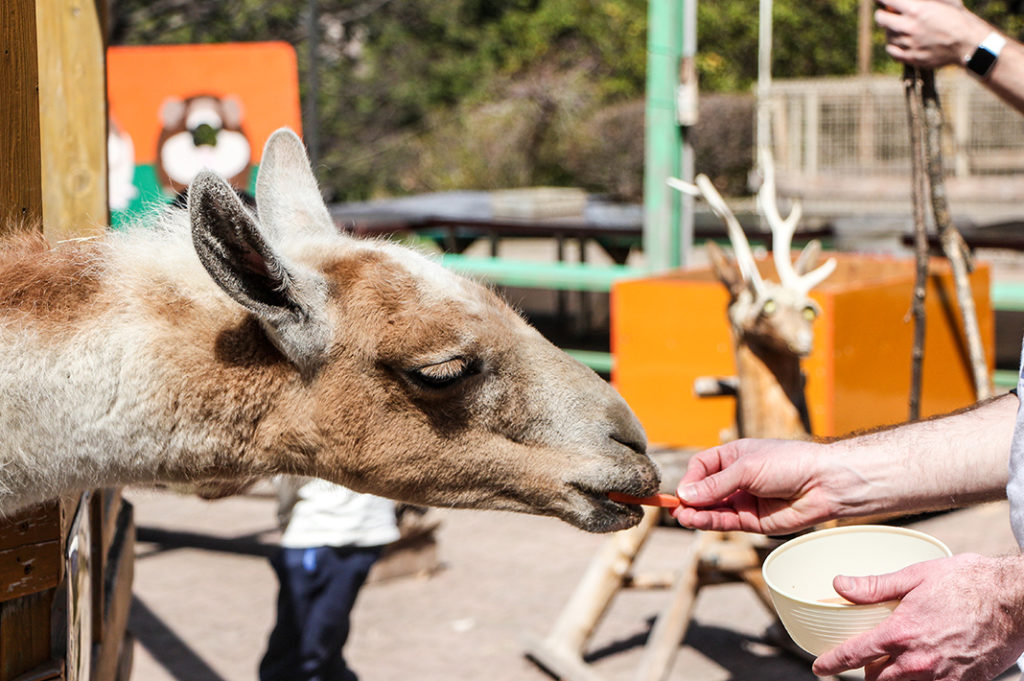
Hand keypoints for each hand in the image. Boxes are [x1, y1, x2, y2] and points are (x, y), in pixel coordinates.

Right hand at [671, 438, 838, 534]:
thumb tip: (686, 495)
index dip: (691, 480)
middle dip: (690, 500)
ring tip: (683, 517)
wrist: (824, 483)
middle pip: (704, 491)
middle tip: (676, 509)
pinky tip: (696, 521)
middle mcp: (736, 479)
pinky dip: (709, 522)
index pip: (701, 468)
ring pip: (712, 509)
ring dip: (696, 513)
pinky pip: (726, 522)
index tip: (683, 491)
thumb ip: (715, 484)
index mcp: (733, 457)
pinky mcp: (752, 521)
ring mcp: (744, 500)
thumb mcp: (746, 468)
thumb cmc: (789, 464)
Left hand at [813, 554, 1023, 680]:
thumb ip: (874, 586)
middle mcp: (919, 661)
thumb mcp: (915, 576)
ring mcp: (944, 677)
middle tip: (868, 659)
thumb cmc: (968, 583)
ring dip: (894, 680)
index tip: (819, 668)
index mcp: (902, 632)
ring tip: (894, 665)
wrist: (1015, 600)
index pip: (855, 655)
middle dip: (868, 672)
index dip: (832, 663)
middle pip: (878, 679)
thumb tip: (840, 585)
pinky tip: (927, 669)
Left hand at [875, 0, 992, 68]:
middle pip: (881, 19)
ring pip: (887, 35)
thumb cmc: (958, 18)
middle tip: (889, 13)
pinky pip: (891, 51)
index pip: (887, 0)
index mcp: (917, 10)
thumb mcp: (944, 1)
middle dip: (883, 14)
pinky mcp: (910, 58)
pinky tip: (900, 41)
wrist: (969, 44)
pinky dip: (893, 45)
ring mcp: (908, 44)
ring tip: (902, 28)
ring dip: (891, 30)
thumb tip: (905, 0)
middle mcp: (909, 27)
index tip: (880, 0)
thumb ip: (924, 0)